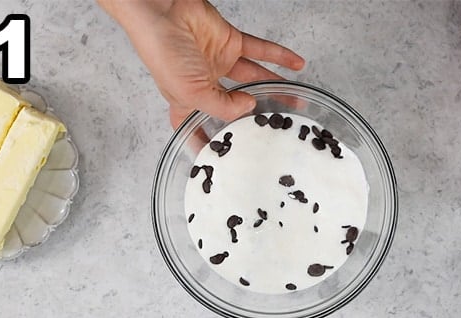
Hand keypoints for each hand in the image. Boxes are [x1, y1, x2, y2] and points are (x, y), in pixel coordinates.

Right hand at [99, 0, 304, 127]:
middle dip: (257, 115)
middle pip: (236, 104)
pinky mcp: (230, 41)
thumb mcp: (190, 92)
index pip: (197, 127)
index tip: (223, 159)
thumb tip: (250, 107)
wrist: (162, 11)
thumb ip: (222, 107)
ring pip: (255, 78)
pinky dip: (280, 56)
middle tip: (279, 127)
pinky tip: (296, 64)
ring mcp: (219, 61)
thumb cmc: (162, 51)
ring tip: (297, 101)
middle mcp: (205, 82)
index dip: (207, 142)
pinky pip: (261, 50)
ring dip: (277, 88)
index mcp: (186, 100)